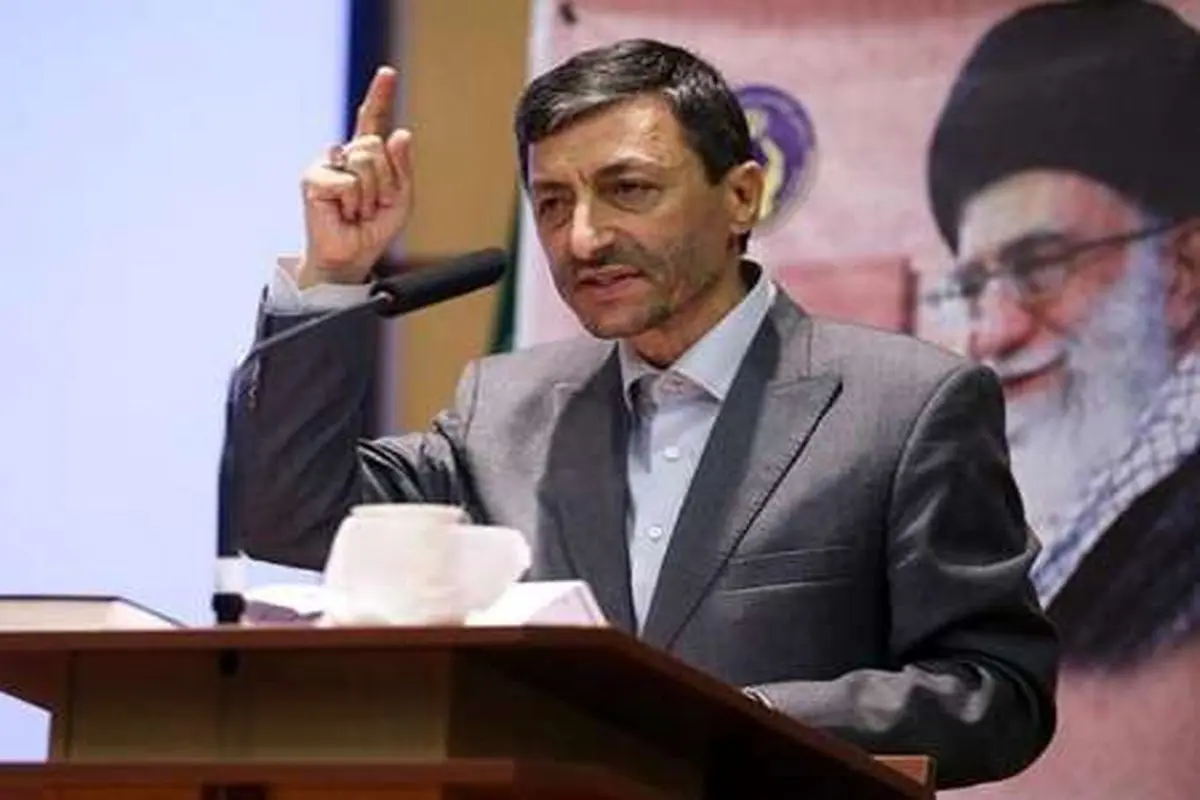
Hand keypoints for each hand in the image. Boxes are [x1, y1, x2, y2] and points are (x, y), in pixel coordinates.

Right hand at [297, 66, 413, 288]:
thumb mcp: (401, 198)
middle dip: (385, 181)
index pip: (373, 120)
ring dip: (372, 195)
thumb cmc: (374, 228)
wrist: (353, 256)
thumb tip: (401, 133)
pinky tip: (344, 213)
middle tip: (374, 205)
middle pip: (376, 146)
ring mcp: (328, 164)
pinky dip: (355, 203)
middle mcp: (346, 155)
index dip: (380, 95)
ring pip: (365, 162)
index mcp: (368, 156)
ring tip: (359, 210)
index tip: (388, 73)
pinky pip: (349, 182)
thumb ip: (403, 167)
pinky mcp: (313, 178)